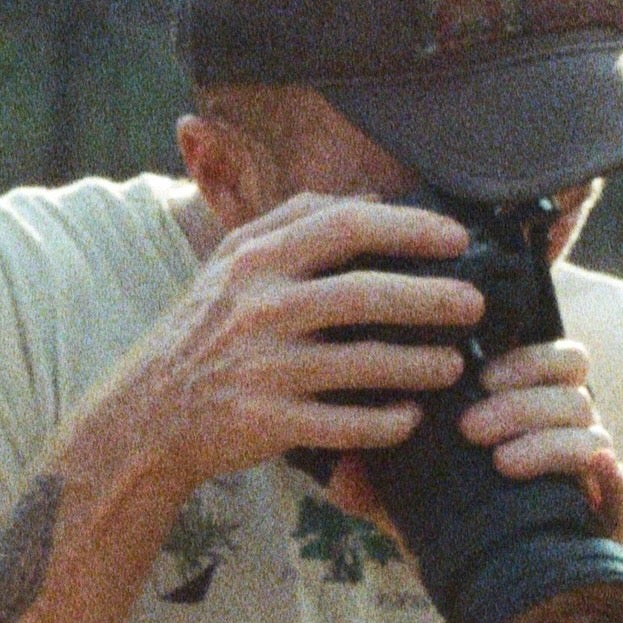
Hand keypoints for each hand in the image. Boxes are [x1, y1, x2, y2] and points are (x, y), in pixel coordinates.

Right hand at [98, 194, 482, 501]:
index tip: (457, 240)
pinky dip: (386, 423)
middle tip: (476, 305)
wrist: (146, 413)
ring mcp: (263, 368)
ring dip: (420, 365)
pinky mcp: (266, 423)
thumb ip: (294, 223)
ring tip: (455, 365)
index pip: (345, 225)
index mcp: (256, 259)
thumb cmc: (205, 330)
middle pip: (364, 294)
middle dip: (432, 299)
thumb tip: (371, 199)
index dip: (409, 229)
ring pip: (363, 363)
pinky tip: (412, 418)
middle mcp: (259, 308)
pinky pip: (344, 424)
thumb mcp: (232, 263)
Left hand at [322, 333, 622, 546]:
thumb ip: (376, 490)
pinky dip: (615, 482)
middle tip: (473, 426)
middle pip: (574, 388)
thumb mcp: (411, 511)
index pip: (552, 360)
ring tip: (502, 462)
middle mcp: (569, 437)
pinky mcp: (611, 524)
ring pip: (593, 435)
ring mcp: (592, 480)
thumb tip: (342, 474)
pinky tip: (594, 476)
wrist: (496, 609)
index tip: (478, 375)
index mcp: (533, 415)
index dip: (526, 357)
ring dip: (549, 439)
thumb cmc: (459, 538)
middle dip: (525, 399)